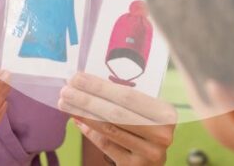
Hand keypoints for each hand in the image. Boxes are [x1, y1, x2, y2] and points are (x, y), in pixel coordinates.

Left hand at [59, 72, 175, 165]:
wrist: (152, 163)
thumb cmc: (148, 129)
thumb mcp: (147, 112)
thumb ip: (127, 101)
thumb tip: (89, 84)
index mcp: (167, 114)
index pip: (128, 96)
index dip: (100, 86)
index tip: (77, 78)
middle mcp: (161, 134)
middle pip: (116, 113)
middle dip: (87, 99)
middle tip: (66, 90)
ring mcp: (148, 153)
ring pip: (109, 129)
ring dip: (84, 114)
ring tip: (66, 104)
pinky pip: (106, 145)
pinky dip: (90, 131)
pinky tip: (78, 120)